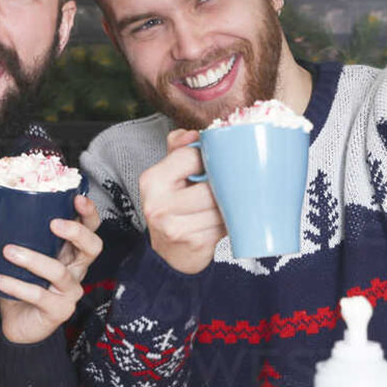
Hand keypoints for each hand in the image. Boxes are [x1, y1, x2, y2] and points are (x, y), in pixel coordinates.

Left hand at [0, 195, 102, 343]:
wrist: (19, 323)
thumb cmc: (24, 284)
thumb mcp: (26, 255)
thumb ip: (24, 235)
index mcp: (72, 252)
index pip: (91, 228)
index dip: (88, 213)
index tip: (76, 198)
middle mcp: (77, 270)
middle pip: (92, 248)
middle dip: (76, 232)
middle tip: (53, 223)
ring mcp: (70, 292)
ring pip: (59, 272)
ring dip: (33, 259)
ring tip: (9, 251)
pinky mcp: (59, 311)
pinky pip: (39, 295)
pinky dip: (17, 286)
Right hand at [139, 129, 225, 274]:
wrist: (168, 252)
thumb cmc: (172, 206)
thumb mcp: (168, 173)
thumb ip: (179, 148)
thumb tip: (194, 133)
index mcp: (152, 180)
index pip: (190, 156)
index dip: (210, 157)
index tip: (217, 161)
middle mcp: (159, 205)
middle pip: (209, 186)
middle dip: (225, 184)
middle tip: (234, 181)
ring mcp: (176, 227)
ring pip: (220, 206)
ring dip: (232, 204)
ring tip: (232, 200)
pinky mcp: (194, 244)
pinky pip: (225, 225)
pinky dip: (232, 220)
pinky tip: (229, 218)